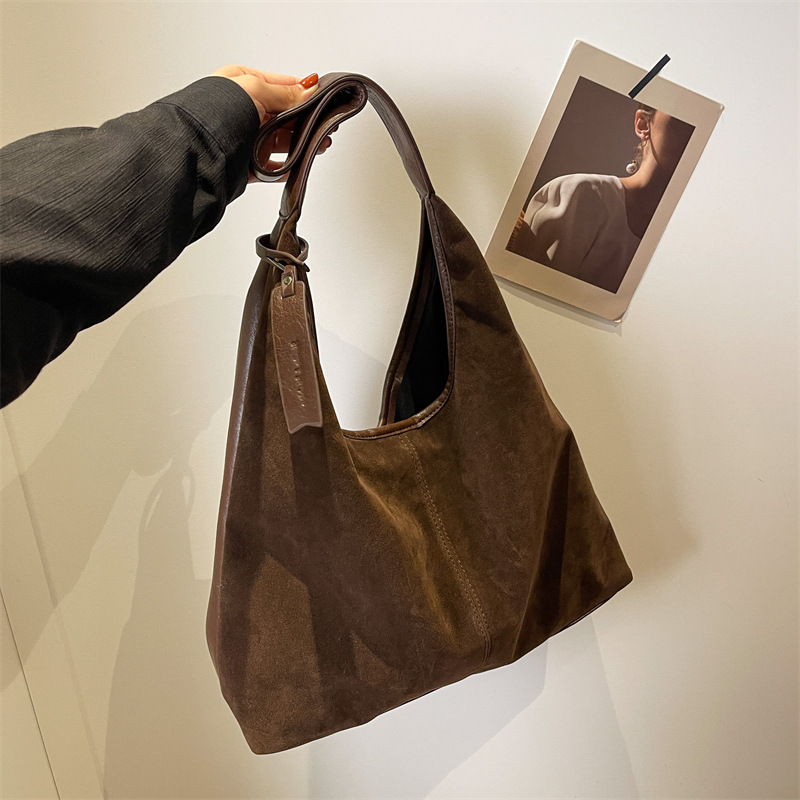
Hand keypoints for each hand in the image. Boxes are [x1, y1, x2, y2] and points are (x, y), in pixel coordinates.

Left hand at [211, 65, 334, 182]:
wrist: (198, 151)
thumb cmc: (215, 114)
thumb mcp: (255, 89)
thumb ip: (285, 93)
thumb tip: (308, 91)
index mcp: (240, 84)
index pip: (280, 86)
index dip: (302, 93)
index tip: (322, 100)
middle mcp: (243, 110)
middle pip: (283, 116)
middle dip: (305, 121)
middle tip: (325, 125)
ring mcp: (246, 138)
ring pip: (281, 141)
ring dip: (301, 144)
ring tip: (319, 145)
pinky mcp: (247, 164)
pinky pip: (272, 168)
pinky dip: (287, 168)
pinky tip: (299, 164)